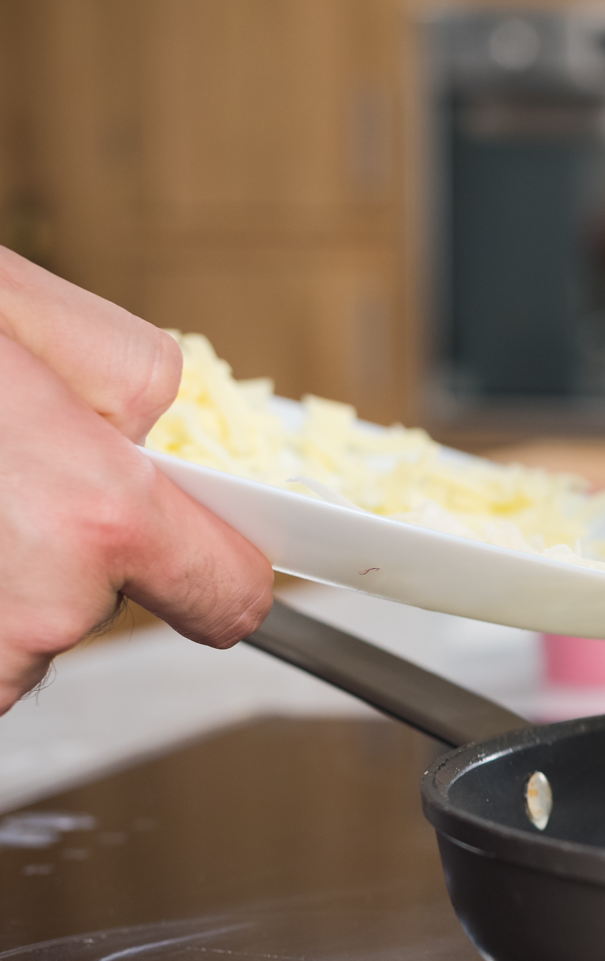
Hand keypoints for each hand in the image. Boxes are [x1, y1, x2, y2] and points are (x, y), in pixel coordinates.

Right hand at [0, 250, 272, 714]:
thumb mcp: (42, 321)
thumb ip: (143, 388)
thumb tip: (176, 440)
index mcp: (100, 517)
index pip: (228, 598)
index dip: (215, 572)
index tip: (200, 561)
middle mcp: (38, 607)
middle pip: (91, 613)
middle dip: (58, 552)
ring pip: (11, 638)